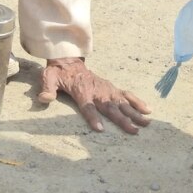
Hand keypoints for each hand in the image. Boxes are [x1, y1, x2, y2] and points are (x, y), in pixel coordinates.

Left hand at [37, 57, 151, 133]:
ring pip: (123, 102)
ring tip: (146, 122)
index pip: (88, 106)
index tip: (100, 129)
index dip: (93, 117)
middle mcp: (97, 91)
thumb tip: (44, 98)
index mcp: (82, 91)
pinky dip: (138, 102)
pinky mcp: (112, 88)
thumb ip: (47, 88)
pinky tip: (148, 110)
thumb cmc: (58, 74)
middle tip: (134, 130)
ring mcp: (106, 89)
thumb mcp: (48, 78)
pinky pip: (127, 95)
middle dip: (123, 120)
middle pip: (111, 107)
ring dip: (135, 113)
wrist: (70, 61)